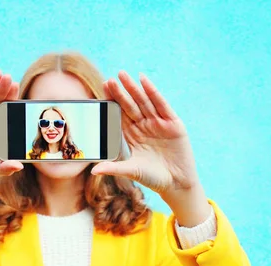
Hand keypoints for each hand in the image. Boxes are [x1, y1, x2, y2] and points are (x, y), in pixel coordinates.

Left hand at [92, 71, 210, 225]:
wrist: (177, 184)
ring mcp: (158, 123)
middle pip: (130, 105)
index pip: (119, 114)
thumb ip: (113, 168)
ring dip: (134, 88)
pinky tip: (144, 81)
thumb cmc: (153, 178)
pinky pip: (162, 105)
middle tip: (109, 79)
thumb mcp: (132, 171)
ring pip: (144, 102)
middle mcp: (144, 126)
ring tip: (123, 75)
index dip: (112, 102)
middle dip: (120, 92)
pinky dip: (153, 92)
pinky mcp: (173, 123)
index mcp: (132, 135)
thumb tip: (93, 170)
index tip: (102, 89)